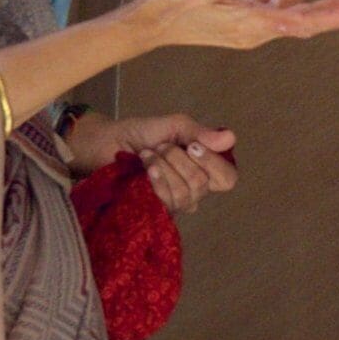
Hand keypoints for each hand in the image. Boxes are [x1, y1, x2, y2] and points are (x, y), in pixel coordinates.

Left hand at [70, 112, 238, 212]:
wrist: (107, 144)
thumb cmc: (141, 134)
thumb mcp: (173, 126)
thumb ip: (199, 133)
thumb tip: (230, 137)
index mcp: (203, 168)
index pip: (228, 178)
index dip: (214, 164)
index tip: (193, 146)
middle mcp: (194, 190)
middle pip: (203, 184)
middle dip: (178, 159)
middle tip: (160, 147)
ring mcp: (175, 204)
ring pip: (186, 194)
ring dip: (164, 168)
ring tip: (147, 156)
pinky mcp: (156, 213)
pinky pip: (168, 202)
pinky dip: (157, 181)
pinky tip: (144, 169)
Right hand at [129, 0, 338, 52]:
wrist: (146, 24)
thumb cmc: (170, 5)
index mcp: (252, 25)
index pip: (301, 22)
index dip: (332, 15)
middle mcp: (256, 29)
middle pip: (304, 17)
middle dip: (335, 4)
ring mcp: (248, 23)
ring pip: (288, 4)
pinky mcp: (238, 14)